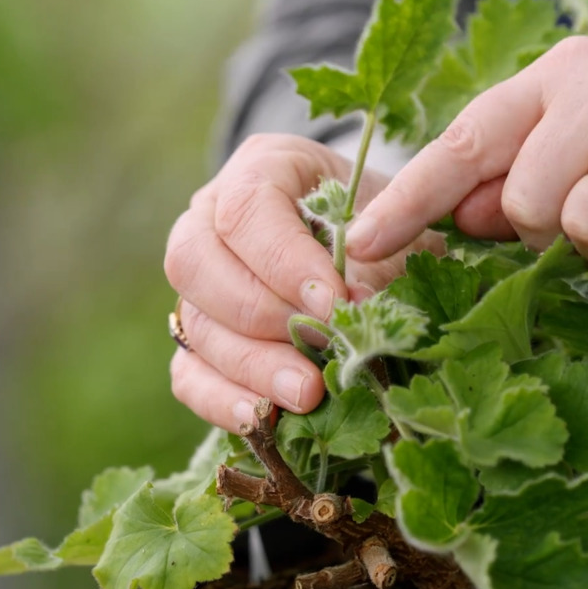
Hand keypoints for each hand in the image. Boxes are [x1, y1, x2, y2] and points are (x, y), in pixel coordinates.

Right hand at [164, 133, 429, 431]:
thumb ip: (375, 265)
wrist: (389, 254)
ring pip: (194, 322)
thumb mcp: (398, 232)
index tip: (335, 305)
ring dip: (250, 365)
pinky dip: (221, 401)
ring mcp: (199, 280)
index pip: (246, 210)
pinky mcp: (201, 337)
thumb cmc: (393, 231)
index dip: (284, 263)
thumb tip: (348, 318)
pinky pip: (189, 373)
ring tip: (308, 395)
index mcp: (262, 169)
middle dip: (261, 315)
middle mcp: (212, 216)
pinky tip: (263, 419)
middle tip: (320, 350)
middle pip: (195, 263)